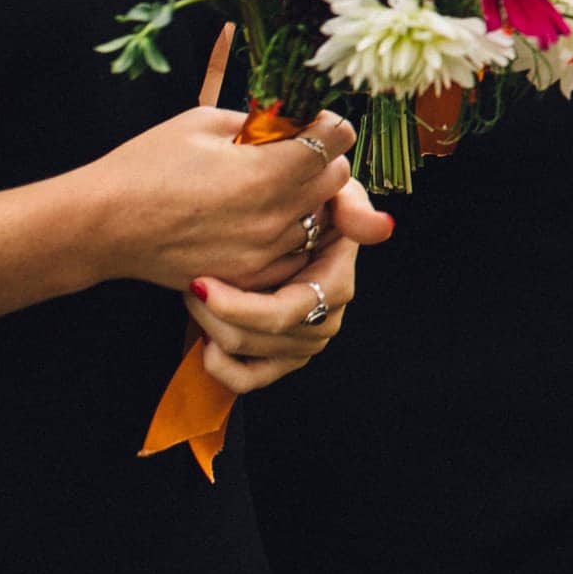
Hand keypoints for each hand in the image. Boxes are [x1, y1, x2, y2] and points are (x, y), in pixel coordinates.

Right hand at [76, 106, 359, 292]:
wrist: (103, 226)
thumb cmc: (147, 165)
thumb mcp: (203, 123)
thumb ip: (259, 120)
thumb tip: (292, 118)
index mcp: (267, 171)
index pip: (337, 138)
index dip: (328, 124)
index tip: (313, 122)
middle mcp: (274, 215)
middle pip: (337, 178)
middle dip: (322, 159)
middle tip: (292, 153)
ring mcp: (264, 250)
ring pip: (320, 217)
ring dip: (307, 199)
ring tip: (267, 187)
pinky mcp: (250, 276)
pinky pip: (296, 251)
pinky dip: (289, 233)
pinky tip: (257, 218)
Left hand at [181, 178, 391, 393]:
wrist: (291, 224)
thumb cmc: (309, 204)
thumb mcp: (333, 193)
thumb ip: (353, 205)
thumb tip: (381, 228)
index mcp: (336, 284)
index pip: (284, 312)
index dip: (237, 306)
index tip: (199, 281)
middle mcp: (325, 320)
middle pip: (258, 337)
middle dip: (213, 313)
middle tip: (191, 281)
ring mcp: (304, 344)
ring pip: (245, 355)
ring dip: (210, 327)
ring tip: (196, 293)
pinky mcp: (283, 359)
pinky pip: (247, 380)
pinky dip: (220, 366)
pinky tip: (206, 338)